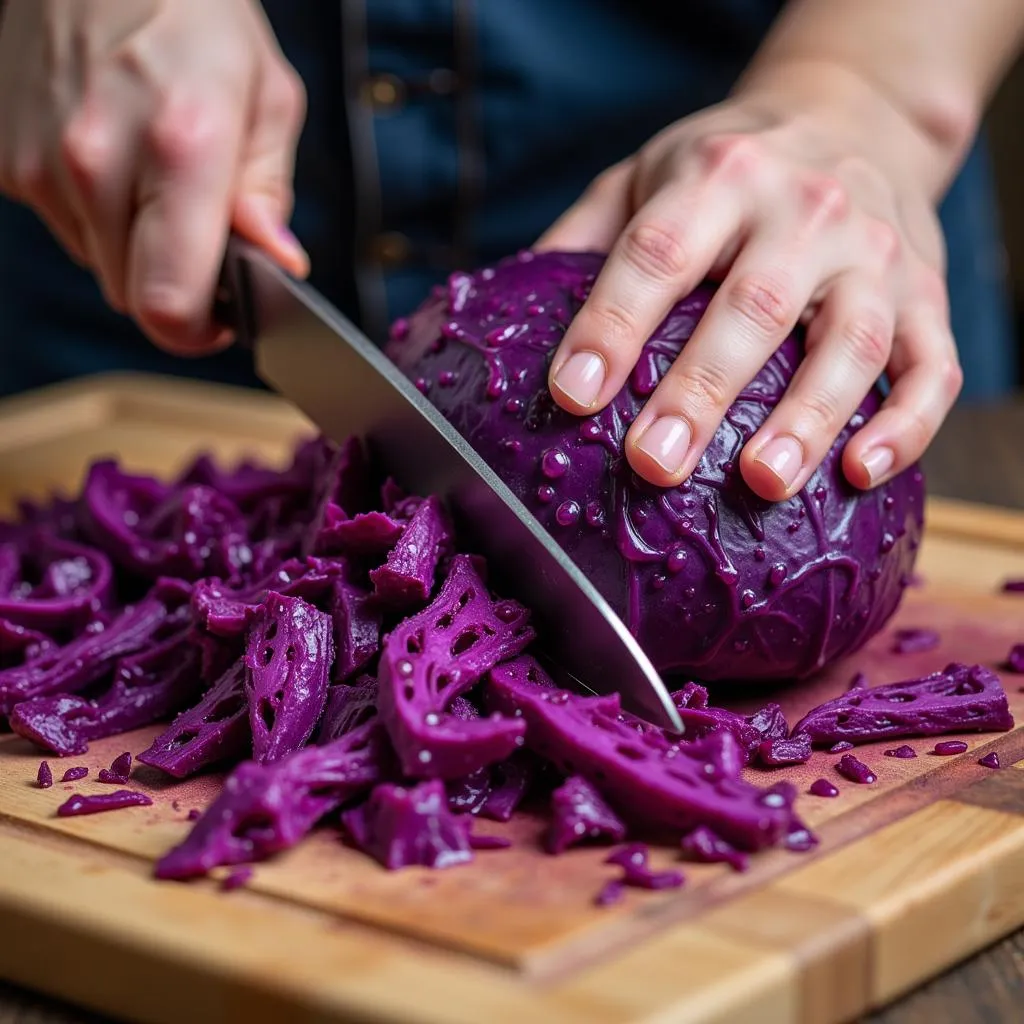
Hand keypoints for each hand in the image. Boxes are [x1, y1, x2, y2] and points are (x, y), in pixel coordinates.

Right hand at [0, 0, 307, 353]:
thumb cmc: (196, 17)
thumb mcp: (266, 98)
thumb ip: (267, 196)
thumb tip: (276, 265)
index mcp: (180, 148)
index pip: (170, 305)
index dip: (201, 331)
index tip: (226, 318)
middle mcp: (97, 162)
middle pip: (136, 298)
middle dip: (178, 285)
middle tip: (203, 235)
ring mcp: (41, 162)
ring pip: (102, 266)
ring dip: (137, 246)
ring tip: (157, 173)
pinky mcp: (7, 160)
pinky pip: (67, 228)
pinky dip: (98, 213)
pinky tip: (116, 155)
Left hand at [537, 65, 962, 499]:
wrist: (854, 117)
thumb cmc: (728, 167)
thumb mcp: (645, 174)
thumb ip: (584, 238)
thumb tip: (505, 320)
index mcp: (718, 176)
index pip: (657, 252)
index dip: (613, 325)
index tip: (572, 395)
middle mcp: (804, 209)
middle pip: (753, 305)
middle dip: (702, 390)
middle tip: (654, 463)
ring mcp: (876, 254)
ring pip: (851, 343)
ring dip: (808, 418)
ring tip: (760, 482)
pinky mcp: (928, 296)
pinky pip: (931, 367)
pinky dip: (905, 424)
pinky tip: (860, 472)